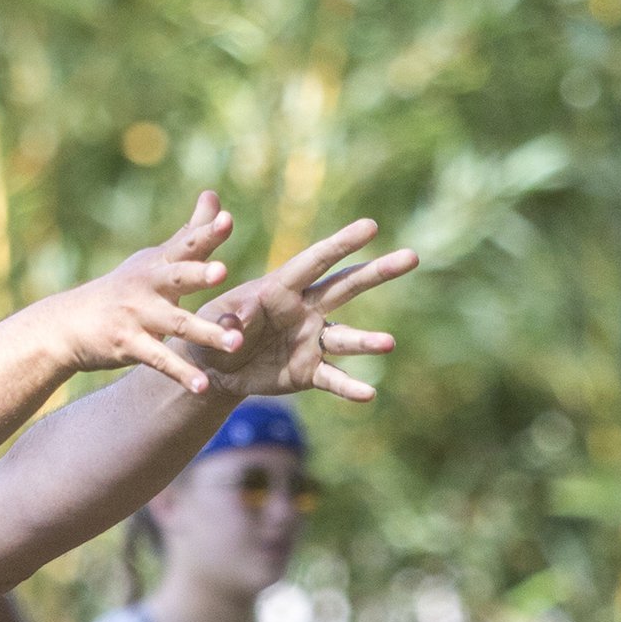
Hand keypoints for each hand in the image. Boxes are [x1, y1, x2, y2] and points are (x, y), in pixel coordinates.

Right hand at [33, 192, 245, 394]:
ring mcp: (137, 315)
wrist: (69, 324)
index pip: (186, 244)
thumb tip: (213, 195)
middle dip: (199, 273)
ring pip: (176, 324)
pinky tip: (203, 386)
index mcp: (159, 263)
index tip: (227, 219)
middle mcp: (148, 285)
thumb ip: (190, 232)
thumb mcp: (154, 259)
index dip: (206, 232)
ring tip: (236, 344)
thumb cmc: (125, 289)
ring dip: (206, 333)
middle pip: (177, 276)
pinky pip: (160, 361)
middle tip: (223, 271)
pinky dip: (182, 373)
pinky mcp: (129, 345)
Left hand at [186, 219, 416, 401]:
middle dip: (377, 271)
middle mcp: (305, 309)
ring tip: (388, 343)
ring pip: (345, 336)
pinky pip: (333, 378)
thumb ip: (225, 319)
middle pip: (346, 286)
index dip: (342, 243)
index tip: (371, 226)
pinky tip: (368, 395)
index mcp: (281, 287)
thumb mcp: (208, 320)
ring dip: (366, 341)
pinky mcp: (310, 370)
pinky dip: (349, 386)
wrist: (214, 369)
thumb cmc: (209, 331)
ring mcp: (312, 340)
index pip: (316, 261)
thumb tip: (235, 328)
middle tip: (412, 257)